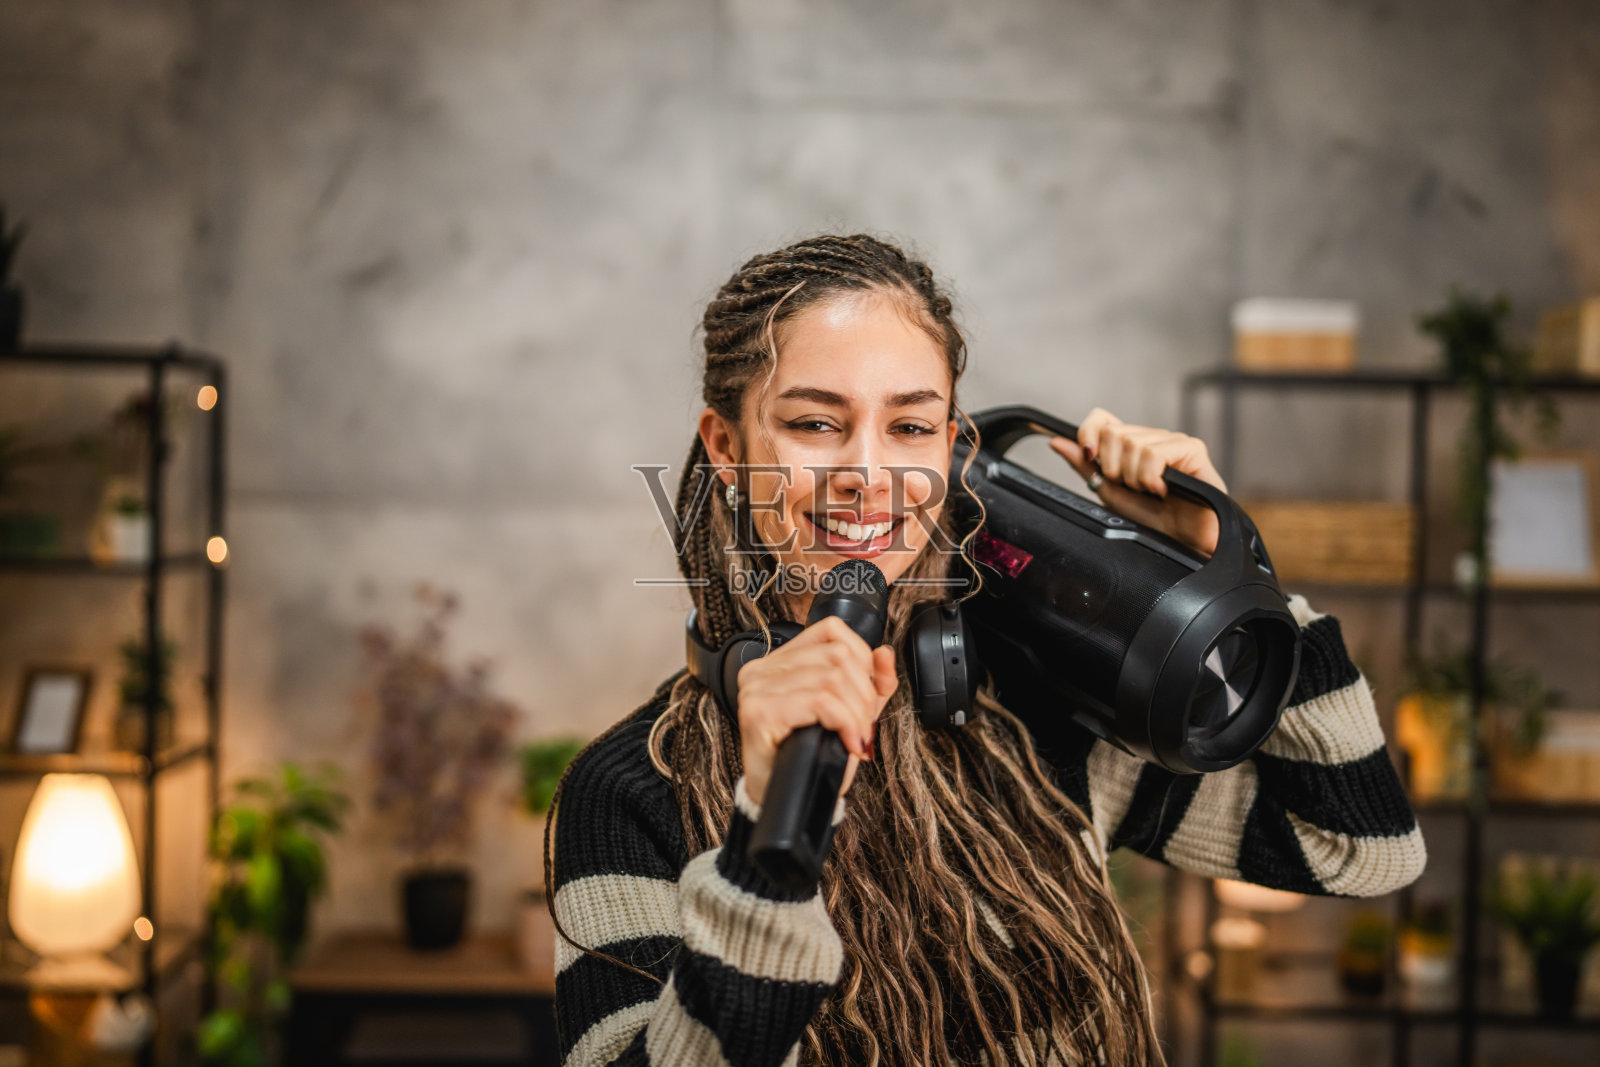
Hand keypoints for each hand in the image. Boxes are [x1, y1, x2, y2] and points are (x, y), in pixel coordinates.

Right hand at [736, 615, 897, 807]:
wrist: (785, 797)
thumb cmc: (810, 755)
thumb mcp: (850, 711)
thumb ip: (871, 682)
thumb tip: (884, 653)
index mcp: (779, 661)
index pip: (830, 630)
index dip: (862, 657)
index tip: (868, 695)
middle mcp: (762, 668)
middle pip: (836, 655)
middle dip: (864, 694)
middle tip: (864, 727)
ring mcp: (757, 688)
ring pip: (831, 677)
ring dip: (856, 713)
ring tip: (856, 737)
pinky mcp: (760, 712)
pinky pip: (820, 702)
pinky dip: (845, 722)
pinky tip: (847, 742)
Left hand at [1048, 407, 1226, 557]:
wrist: (1183, 541)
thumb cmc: (1151, 518)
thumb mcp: (1109, 491)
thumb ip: (1085, 465)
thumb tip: (1057, 442)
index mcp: (1131, 445)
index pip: (1101, 418)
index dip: (1089, 433)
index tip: (1090, 457)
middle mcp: (1152, 437)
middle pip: (1113, 433)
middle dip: (1115, 468)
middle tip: (1132, 487)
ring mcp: (1172, 440)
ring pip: (1133, 445)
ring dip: (1135, 478)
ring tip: (1150, 492)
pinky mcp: (1192, 448)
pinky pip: (1154, 454)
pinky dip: (1151, 478)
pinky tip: (1162, 490)